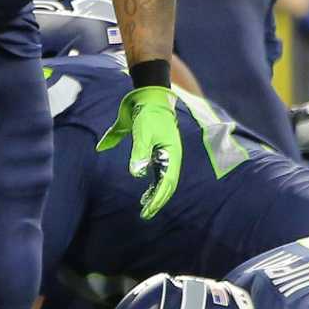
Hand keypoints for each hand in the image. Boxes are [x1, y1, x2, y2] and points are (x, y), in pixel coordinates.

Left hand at [99, 85, 183, 218]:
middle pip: (168, 184)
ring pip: (164, 180)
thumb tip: (137, 174)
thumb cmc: (147, 113)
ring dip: (156, 194)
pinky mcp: (157, 149)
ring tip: (145, 206)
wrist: (149, 94)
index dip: (158, 198)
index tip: (147, 210)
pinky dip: (153, 183)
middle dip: (158, 200)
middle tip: (145, 214)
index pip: (167, 182)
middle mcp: (171, 155)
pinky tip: (146, 191)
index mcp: (172, 153)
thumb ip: (139, 153)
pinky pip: (158, 171)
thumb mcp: (142, 132)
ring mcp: (165, 153)